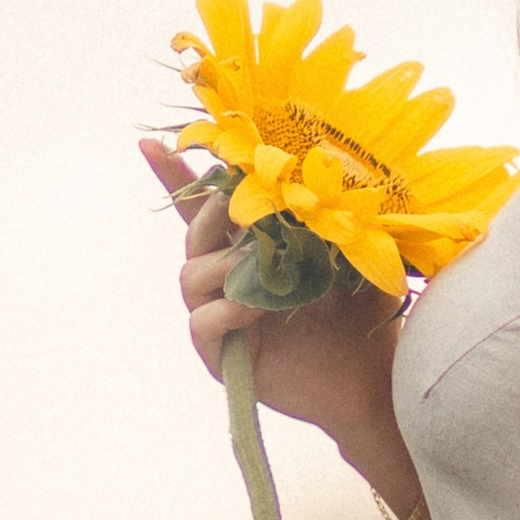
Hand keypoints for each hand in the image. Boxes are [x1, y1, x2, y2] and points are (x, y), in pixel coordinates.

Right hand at [141, 138, 404, 441]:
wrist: (371, 377)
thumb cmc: (363, 313)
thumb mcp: (354, 253)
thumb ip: (331, 216)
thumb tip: (321, 169)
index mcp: (253, 246)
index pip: (206, 207)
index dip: (175, 176)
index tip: (148, 142)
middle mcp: (228, 277)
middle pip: (194, 233)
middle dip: (209, 212)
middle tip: (235, 202)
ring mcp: (221, 315)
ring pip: (190, 275)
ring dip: (222, 264)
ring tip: (257, 266)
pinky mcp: (221, 354)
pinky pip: (201, 324)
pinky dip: (224, 312)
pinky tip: (254, 310)